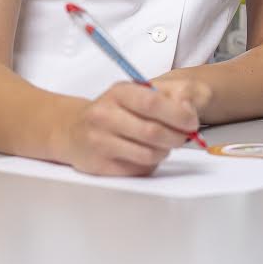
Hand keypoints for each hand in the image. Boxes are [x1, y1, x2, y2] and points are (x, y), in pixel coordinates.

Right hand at [61, 82, 204, 176]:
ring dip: (163, 152)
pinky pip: (138, 170)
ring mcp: (100, 141)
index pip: (153, 103)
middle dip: (176, 137)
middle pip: (153, 132)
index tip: (192, 121)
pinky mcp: (99, 165)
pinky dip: (150, 165)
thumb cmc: (109, 110)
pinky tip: (144, 155)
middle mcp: (105, 116)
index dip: (178, 114)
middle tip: (183, 137)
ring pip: (148, 154)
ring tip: (161, 145)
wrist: (70, 129)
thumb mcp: (130, 93)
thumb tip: (188, 112)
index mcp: (118, 93)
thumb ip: (160, 99)